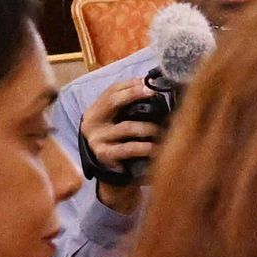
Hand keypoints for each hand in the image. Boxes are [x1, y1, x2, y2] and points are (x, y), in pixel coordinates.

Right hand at [80, 77, 159, 210]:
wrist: (112, 174)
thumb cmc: (120, 144)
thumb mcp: (119, 123)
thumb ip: (128, 107)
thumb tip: (150, 86)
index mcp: (95, 111)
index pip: (111, 91)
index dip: (131, 85)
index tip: (150, 83)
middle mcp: (92, 122)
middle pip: (114, 101)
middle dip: (135, 94)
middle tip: (154, 94)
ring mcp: (97, 139)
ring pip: (128, 127)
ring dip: (150, 127)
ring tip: (163, 129)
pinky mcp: (106, 155)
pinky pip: (130, 148)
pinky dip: (147, 147)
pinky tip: (157, 147)